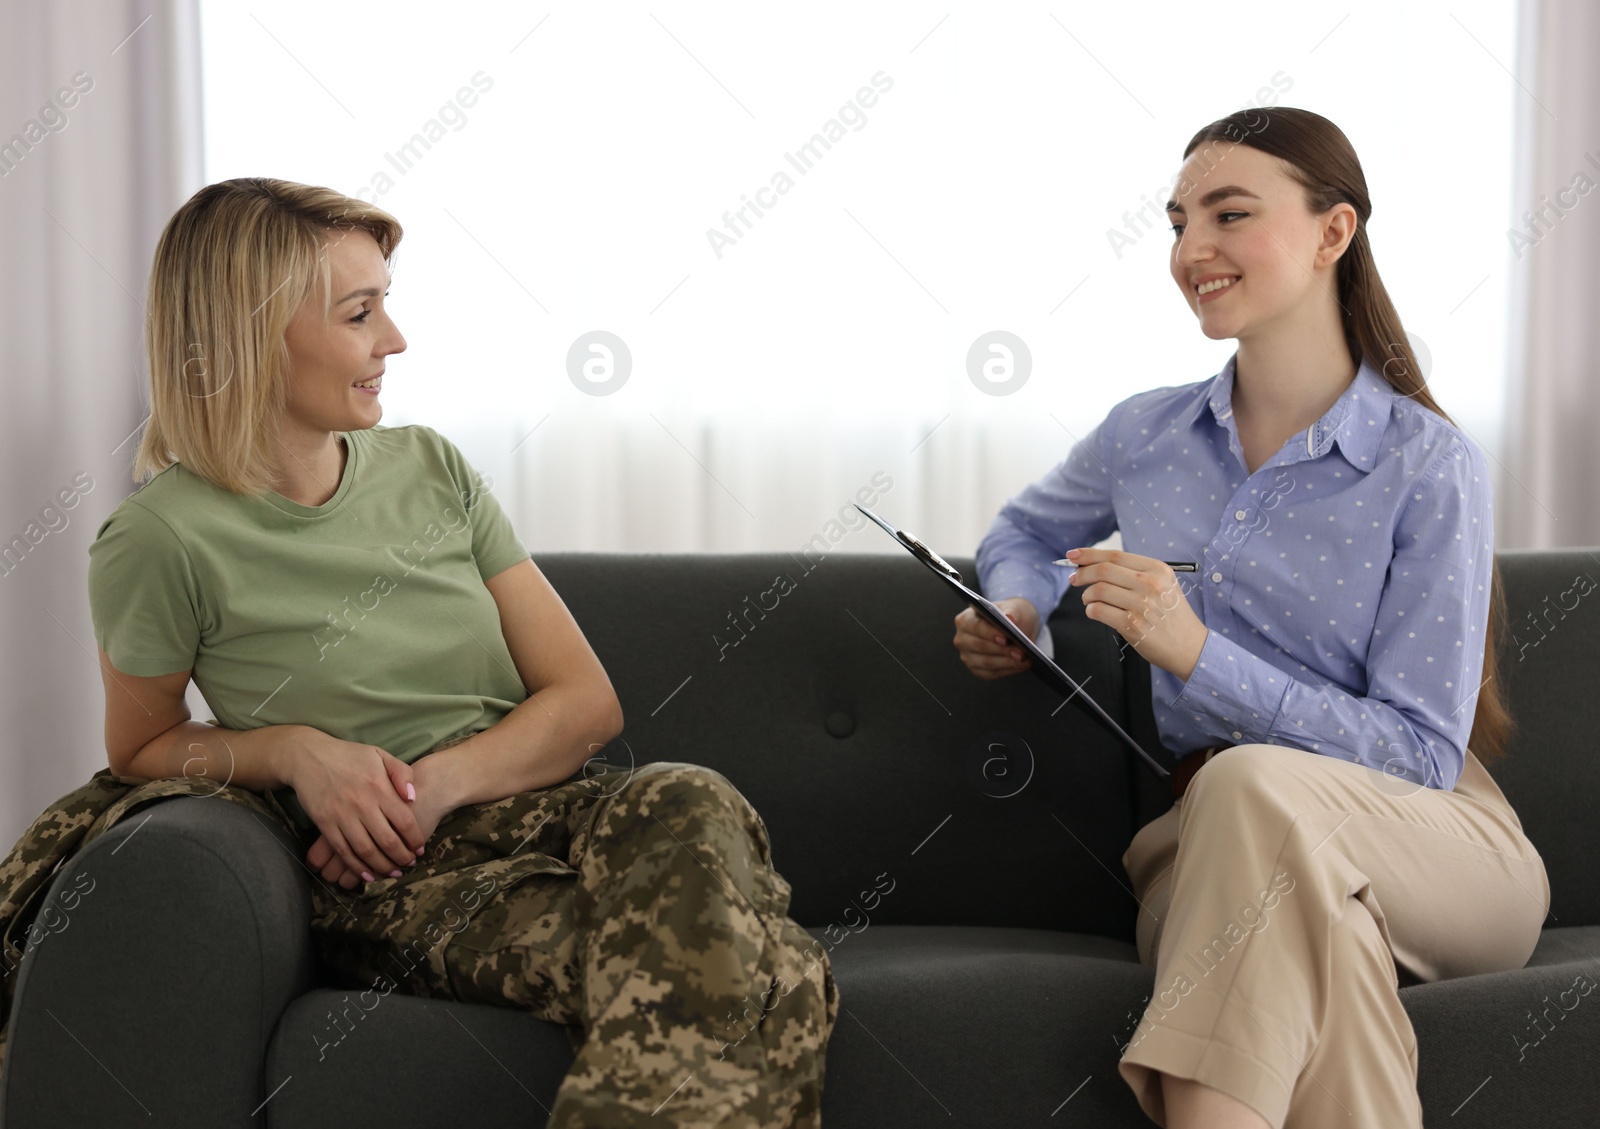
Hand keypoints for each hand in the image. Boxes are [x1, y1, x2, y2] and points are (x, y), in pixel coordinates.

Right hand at [307, 756, 455, 889]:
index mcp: (379, 787)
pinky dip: (357, 867)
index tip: (420, 849)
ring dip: (382, 866)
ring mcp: (342, 816)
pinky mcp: (325, 825)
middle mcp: (362, 804)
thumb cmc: (349, 755)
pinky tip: (368, 875)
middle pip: (388, 841)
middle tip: (409, 864)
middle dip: (402, 857)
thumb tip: (413, 797)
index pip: (404, 821)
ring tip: (393, 872)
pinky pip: (344, 852)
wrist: (308, 756)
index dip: (415, 839)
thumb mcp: (380, 755)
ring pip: (366, 851)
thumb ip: (402, 773)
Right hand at [953, 597, 1039, 679]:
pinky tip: (1021, 666)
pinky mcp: (977, 670)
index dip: (990, 633)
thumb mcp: (1015, 608)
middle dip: (1002, 651)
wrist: (1014, 628)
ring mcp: (967, 656)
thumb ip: (1012, 612)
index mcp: (965, 619)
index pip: (975, 627)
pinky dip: (1008, 670)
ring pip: (987, 663)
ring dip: (1007, 663)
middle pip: (980, 646)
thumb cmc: (1011, 616)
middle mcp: (962, 639)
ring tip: (1024, 660)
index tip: (1005, 639)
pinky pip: (992, 673)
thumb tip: (1010, 618)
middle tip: (1021, 653)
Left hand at [1065, 548, 1208, 679]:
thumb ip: (1134, 573)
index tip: (1072, 555)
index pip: (1115, 555)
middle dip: (1082, 573)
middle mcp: (1150, 584)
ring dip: (1086, 595)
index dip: (1089, 554)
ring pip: (1098, 590)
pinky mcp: (1132, 625)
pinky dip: (1091, 610)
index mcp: (1157, 569)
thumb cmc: (1171, 615)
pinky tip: (1095, 612)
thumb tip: (1095, 564)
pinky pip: (1098, 611)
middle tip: (1074, 579)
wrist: (1190, 646)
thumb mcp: (1163, 585)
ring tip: (1088, 599)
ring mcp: (1141, 605)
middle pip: (1103, 570)